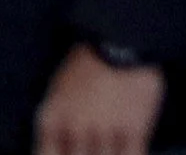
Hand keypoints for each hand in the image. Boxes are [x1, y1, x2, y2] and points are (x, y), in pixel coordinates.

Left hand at [35, 46, 160, 154]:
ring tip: (107, 149)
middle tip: (89, 150)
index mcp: (51, 118)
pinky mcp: (134, 131)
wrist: (118, 41)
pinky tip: (125, 152)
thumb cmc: (85, 64)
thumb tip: (59, 147)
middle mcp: (74, 129)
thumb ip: (56, 122)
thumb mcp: (57, 91)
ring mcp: (104, 132)